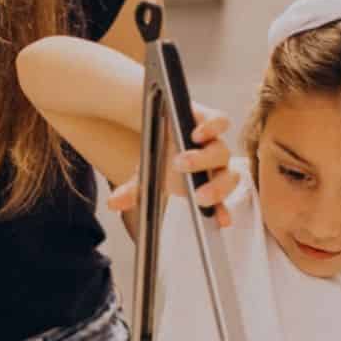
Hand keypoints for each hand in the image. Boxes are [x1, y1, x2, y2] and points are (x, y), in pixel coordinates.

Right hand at [106, 106, 237, 225]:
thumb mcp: (143, 176)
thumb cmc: (158, 155)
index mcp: (204, 183)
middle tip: (198, 195)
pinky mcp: (209, 119)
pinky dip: (211, 127)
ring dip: (203, 160)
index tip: (222, 221)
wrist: (158, 123)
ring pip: (221, 152)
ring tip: (181, 162)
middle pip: (227, 178)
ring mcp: (213, 141)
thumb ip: (133, 192)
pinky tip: (197, 134)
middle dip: (215, 189)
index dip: (222, 210)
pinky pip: (219, 122)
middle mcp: (214, 164)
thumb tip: (112, 204)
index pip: (219, 200)